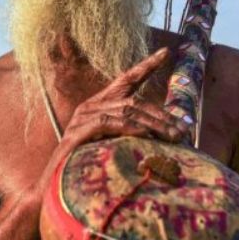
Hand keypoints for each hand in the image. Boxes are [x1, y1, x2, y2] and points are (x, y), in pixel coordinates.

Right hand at [34, 48, 185, 194]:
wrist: (54, 186)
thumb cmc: (87, 167)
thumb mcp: (114, 146)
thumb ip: (134, 135)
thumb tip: (169, 135)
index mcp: (101, 104)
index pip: (126, 79)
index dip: (146, 65)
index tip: (165, 53)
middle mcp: (91, 106)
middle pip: (134, 101)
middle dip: (162, 116)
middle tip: (184, 130)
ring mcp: (82, 118)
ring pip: (125, 112)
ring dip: (153, 125)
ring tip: (173, 137)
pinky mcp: (76, 132)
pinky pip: (107, 124)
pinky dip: (129, 128)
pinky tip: (145, 136)